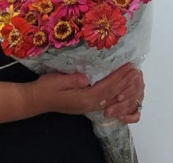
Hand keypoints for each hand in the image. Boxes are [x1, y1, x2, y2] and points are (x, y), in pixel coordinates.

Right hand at [24, 64, 144, 123]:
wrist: (36, 100)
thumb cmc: (45, 88)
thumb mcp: (56, 80)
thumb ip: (72, 79)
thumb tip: (86, 77)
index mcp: (83, 98)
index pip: (106, 87)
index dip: (118, 77)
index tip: (128, 66)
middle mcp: (89, 104)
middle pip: (112, 94)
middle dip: (125, 82)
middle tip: (136, 70)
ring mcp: (88, 106)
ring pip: (110, 98)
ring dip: (122, 88)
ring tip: (132, 77)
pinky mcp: (86, 104)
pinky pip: (105, 100)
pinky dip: (115, 93)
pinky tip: (121, 87)